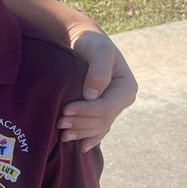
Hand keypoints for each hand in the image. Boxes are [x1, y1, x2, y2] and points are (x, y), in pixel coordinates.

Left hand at [58, 32, 136, 151]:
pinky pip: (97, 130)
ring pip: (98, 128)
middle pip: (101, 120)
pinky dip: (88, 137)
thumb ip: (99, 70)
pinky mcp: (102, 111)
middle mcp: (123, 100)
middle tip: (59, 122)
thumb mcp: (97, 50)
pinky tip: (79, 146)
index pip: (106, 108)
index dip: (86, 112)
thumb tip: (93, 95)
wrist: (82, 41)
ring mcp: (113, 108)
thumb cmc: (90, 42)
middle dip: (80, 123)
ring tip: (61, 131)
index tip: (65, 109)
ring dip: (81, 133)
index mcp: (127, 88)